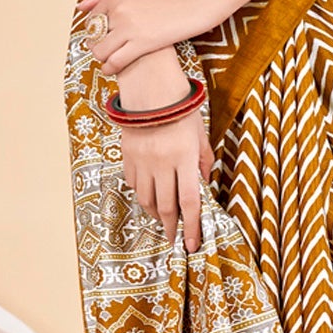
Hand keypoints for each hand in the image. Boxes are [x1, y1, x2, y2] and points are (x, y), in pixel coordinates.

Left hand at [77, 0, 231, 73]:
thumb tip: (82, 8)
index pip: (92, 19)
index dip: (96, 32)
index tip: (104, 38)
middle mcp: (118, 8)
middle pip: (94, 36)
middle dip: (98, 46)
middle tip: (107, 52)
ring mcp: (129, 26)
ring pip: (101, 51)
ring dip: (103, 59)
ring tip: (111, 62)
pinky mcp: (143, 43)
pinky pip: (116, 61)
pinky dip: (111, 68)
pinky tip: (115, 70)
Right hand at [113, 49, 215, 252]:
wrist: (149, 88)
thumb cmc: (181, 110)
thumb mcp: (200, 135)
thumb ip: (204, 161)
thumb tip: (204, 185)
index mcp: (184, 158)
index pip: (190, 202)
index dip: (192, 227)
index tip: (191, 244)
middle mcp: (161, 163)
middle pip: (166, 207)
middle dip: (172, 227)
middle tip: (176, 239)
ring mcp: (142, 161)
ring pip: (147, 200)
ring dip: (156, 214)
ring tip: (164, 219)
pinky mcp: (128, 157)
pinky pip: (134, 185)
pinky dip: (143, 195)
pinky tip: (150, 197)